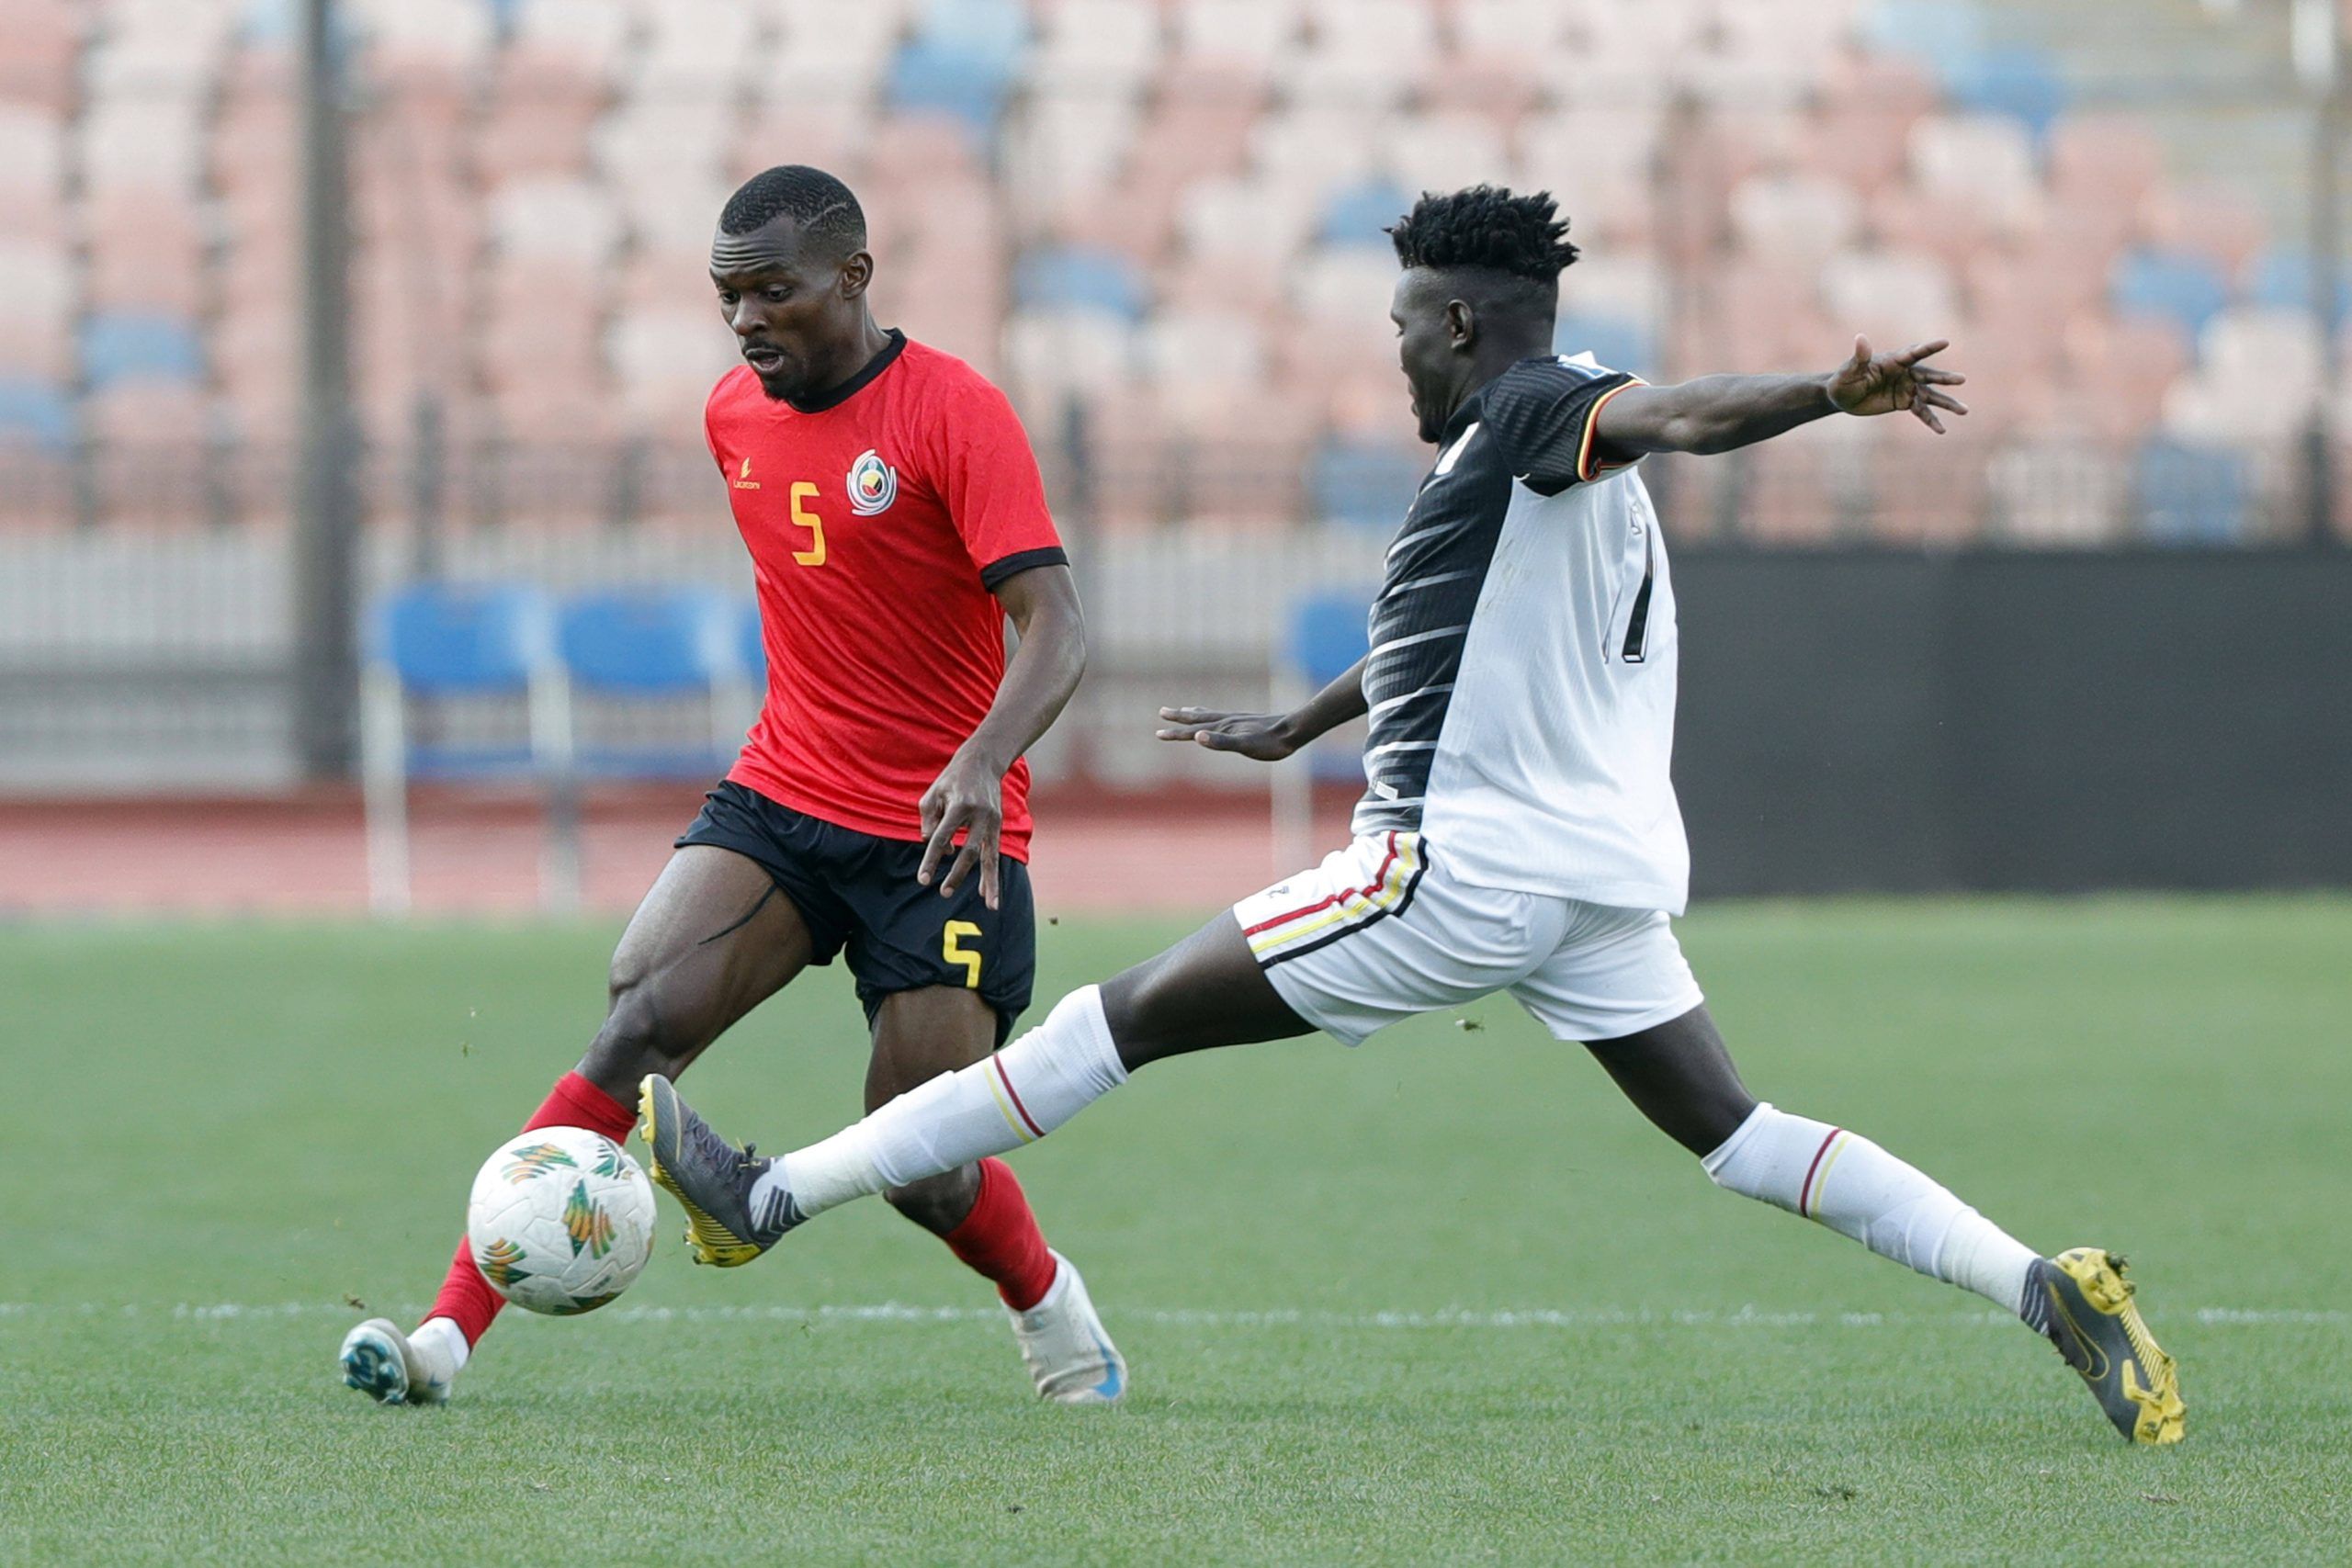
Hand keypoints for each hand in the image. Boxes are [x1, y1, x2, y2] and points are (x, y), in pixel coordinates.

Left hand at [916, 745, 1004, 908]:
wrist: (983, 761)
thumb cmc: (952, 779)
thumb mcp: (932, 794)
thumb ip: (929, 822)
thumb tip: (937, 848)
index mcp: (960, 805)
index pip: (942, 838)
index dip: (931, 859)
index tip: (922, 879)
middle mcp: (981, 814)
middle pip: (970, 851)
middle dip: (957, 874)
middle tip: (944, 893)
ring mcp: (993, 820)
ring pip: (990, 857)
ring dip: (988, 882)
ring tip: (990, 906)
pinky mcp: (998, 825)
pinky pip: (993, 853)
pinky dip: (990, 873)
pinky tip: (987, 893)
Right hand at [1155, 707, 1300, 760]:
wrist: (1292, 730)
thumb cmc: (1270, 743)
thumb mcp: (1244, 746)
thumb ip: (1221, 742)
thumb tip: (1197, 737)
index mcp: (1223, 728)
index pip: (1193, 731)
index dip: (1175, 733)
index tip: (1158, 732)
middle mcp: (1227, 721)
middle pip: (1197, 718)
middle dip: (1179, 717)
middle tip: (1162, 711)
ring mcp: (1236, 720)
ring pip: (1209, 715)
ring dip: (1194, 714)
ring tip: (1184, 710)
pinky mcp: (1246, 722)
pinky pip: (1222, 717)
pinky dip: (1212, 716)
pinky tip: (1217, 719)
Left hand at [1825, 336, 1968, 432]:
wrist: (1843, 397)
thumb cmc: (1844, 380)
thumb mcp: (1849, 371)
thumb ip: (1859, 357)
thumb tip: (1860, 338)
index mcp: (1893, 361)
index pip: (1913, 353)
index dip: (1928, 348)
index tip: (1945, 342)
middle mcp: (1905, 373)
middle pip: (1928, 375)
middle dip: (1944, 378)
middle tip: (1961, 380)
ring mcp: (1907, 388)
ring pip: (1931, 396)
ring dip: (1947, 403)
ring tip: (1964, 411)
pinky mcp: (1905, 402)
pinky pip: (1921, 412)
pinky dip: (1931, 421)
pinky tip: (1942, 430)